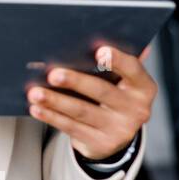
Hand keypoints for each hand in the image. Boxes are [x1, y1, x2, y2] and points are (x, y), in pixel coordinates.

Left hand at [26, 44, 156, 159]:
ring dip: (55, 101)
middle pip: (102, 91)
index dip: (117, 60)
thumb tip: (95, 35)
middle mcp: (136, 109)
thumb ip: (112, 62)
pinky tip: (37, 108)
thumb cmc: (114, 96)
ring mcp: (120, 129)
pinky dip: (51, 117)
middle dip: (75, 82)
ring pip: (82, 112)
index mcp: (143, 87)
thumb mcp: (120, 81)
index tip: (99, 51)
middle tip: (53, 74)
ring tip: (35, 92)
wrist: (116, 134)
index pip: (133, 70)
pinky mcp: (101, 143)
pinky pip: (72, 128)